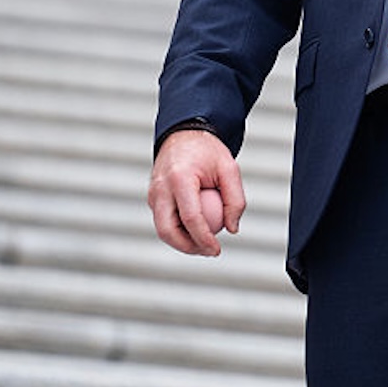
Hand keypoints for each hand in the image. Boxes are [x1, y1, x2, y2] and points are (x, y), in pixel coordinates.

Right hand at [147, 128, 245, 256]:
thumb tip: (232, 229)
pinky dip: (177, 231)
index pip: (190, 218)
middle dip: (188, 247)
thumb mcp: (230, 169)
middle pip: (167, 230)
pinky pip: (163, 220)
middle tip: (208, 252)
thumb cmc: (209, 152)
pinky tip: (196, 233)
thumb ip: (235, 199)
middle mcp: (160, 187)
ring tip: (204, 245)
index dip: (204, 239)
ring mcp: (152, 193)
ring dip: (182, 242)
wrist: (184, 134)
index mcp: (179, 178)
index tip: (217, 250)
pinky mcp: (152, 197)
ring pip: (162, 229)